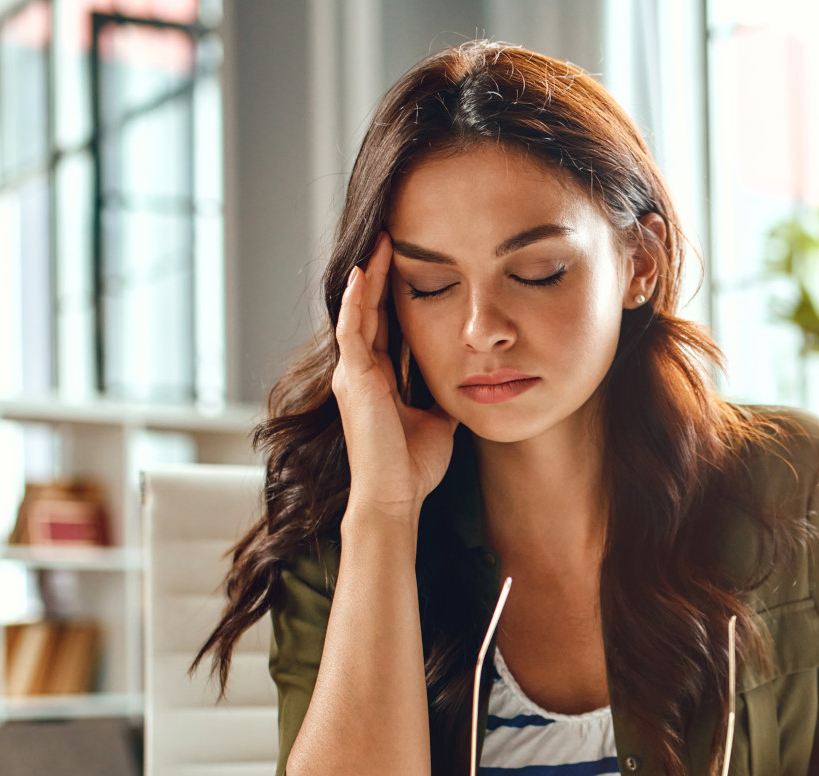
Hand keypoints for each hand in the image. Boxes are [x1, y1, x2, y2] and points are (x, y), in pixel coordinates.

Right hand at [332, 233, 456, 519]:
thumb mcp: (437, 421)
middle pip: (368, 310)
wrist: (394, 497)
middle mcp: (360, 372)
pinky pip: (351, 329)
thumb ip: (443, 397)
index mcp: (378, 380)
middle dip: (379, 273)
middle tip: (391, 235)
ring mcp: (353, 374)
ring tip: (381, 240)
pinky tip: (362, 273)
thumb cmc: (412, 468)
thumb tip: (467, 382)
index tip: (410, 264)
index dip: (393, 295)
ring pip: (357, 311)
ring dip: (368, 275)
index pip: (385, 326)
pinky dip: (355, 300)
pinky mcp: (353, 379)